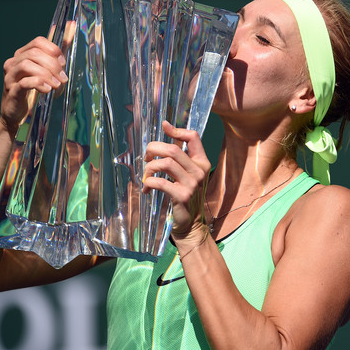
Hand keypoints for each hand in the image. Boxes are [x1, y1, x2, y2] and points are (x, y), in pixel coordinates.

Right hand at [0, 36, 67, 134]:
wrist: (17, 114)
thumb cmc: (33, 91)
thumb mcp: (46, 72)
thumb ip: (57, 53)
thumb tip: (72, 26)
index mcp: (22, 55)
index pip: (38, 42)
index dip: (53, 50)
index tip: (63, 63)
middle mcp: (13, 62)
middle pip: (34, 53)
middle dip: (53, 65)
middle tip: (63, 79)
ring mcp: (10, 76)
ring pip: (27, 65)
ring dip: (46, 74)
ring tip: (56, 85)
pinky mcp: (11, 91)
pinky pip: (24, 82)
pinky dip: (39, 84)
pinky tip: (47, 90)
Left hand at [142, 121, 211, 240]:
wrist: (191, 224)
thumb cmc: (185, 195)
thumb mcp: (188, 174)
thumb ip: (180, 156)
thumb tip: (166, 126)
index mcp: (202, 162)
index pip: (193, 137)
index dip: (176, 130)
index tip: (163, 126)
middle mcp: (199, 171)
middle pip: (172, 149)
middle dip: (153, 149)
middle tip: (146, 158)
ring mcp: (192, 184)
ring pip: (165, 163)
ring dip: (150, 168)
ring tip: (146, 176)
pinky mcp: (182, 196)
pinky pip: (160, 182)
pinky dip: (148, 183)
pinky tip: (147, 189)